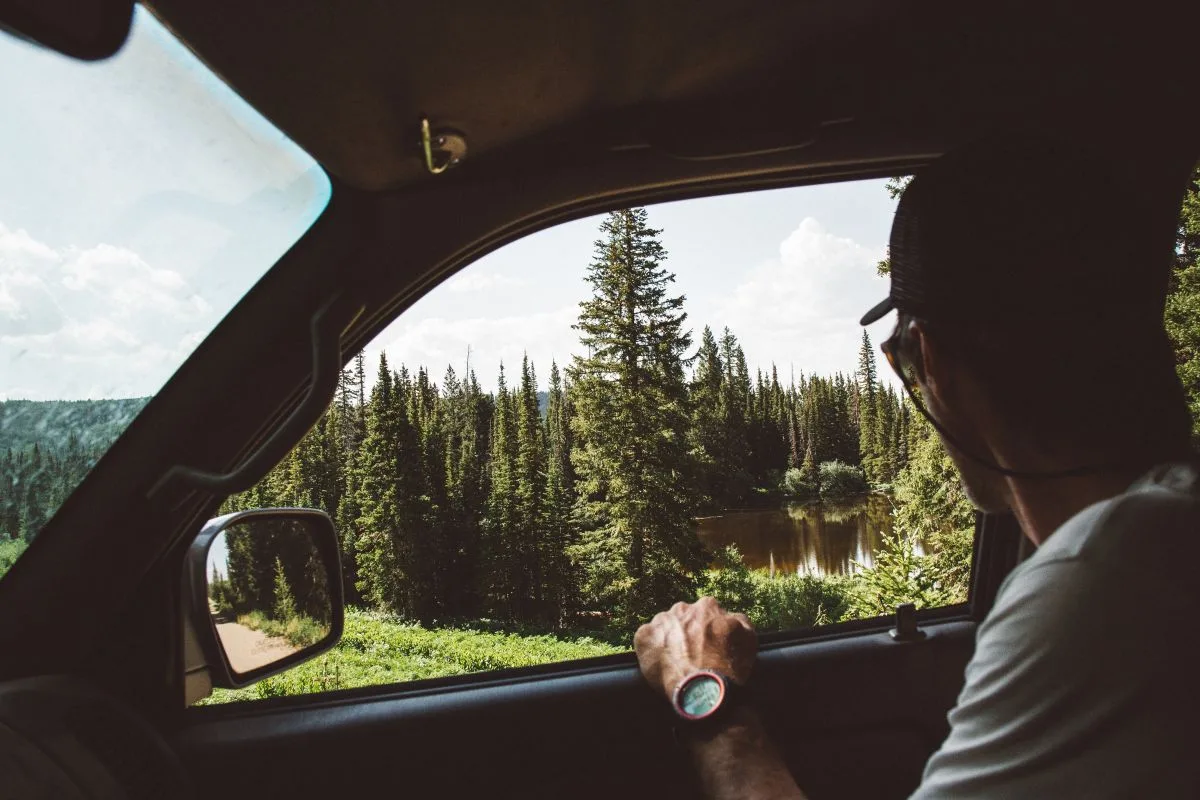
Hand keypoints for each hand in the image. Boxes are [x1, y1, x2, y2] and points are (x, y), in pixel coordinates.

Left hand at [634, 596, 757, 701]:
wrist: (703, 688)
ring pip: (664, 627)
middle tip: (692, 654)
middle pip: (683, 618)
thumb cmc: (728, 667)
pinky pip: (646, 639)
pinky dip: (652, 648)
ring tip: (676, 661)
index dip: (708, 630)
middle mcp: (683, 608)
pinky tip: (661, 663)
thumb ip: (740, 620)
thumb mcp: (748, 639)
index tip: (708, 644)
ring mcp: (661, 621)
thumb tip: (732, 616)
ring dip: (668, 638)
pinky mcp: (644, 636)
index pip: (707, 612)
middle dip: (687, 631)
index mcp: (707, 606)